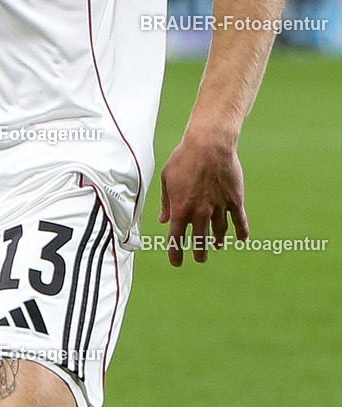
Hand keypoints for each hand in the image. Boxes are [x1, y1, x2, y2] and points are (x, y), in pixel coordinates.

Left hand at [159, 135, 248, 265]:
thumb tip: (163, 220)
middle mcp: (200, 213)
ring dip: (218, 241)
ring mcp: (219, 208)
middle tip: (199, 257)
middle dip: (199, 253)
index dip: (175, 254)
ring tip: (217, 245)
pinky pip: (240, 222)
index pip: (176, 239)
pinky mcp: (235, 201)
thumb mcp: (167, 178)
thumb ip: (166, 202)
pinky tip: (241, 239)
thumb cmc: (184, 158)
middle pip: (200, 242)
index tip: (176, 262)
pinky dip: (242, 232)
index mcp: (180, 209)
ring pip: (219, 232)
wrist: (209, 144)